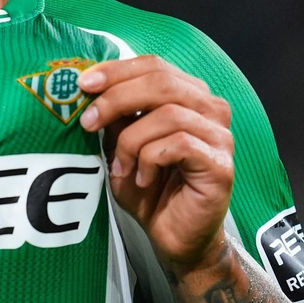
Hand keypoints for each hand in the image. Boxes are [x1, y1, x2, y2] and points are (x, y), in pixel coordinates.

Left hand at [78, 55, 234, 274]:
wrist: (174, 237)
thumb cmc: (150, 189)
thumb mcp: (122, 146)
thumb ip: (115, 117)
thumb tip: (90, 88)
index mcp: (188, 95)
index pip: (154, 65)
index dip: (117, 70)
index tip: (83, 84)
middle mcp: (210, 109)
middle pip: (161, 82)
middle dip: (117, 98)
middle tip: (88, 122)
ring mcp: (219, 135)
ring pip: (168, 113)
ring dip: (132, 139)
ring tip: (120, 166)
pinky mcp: (220, 164)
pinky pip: (178, 144)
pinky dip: (150, 158)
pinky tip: (142, 178)